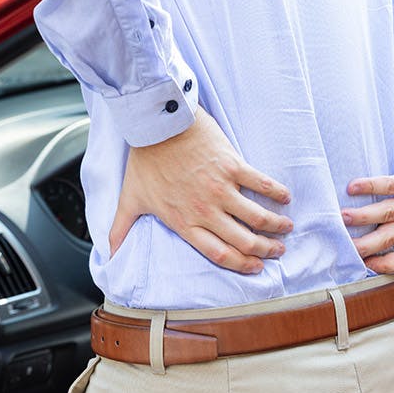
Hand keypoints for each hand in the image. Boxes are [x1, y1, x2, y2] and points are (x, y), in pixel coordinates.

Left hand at [109, 108, 292, 273]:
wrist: (156, 125)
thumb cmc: (145, 160)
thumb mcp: (130, 199)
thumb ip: (120, 229)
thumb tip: (107, 253)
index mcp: (185, 222)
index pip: (220, 254)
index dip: (242, 265)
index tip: (256, 267)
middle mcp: (206, 210)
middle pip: (244, 241)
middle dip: (265, 250)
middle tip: (277, 251)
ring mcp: (221, 188)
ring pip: (257, 217)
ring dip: (276, 226)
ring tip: (286, 227)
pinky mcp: (231, 165)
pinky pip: (261, 183)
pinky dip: (277, 192)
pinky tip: (286, 197)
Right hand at [341, 118, 393, 272]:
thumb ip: (380, 218)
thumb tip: (347, 233)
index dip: (386, 265)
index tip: (363, 262)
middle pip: (393, 236)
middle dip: (367, 243)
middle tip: (346, 244)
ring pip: (391, 212)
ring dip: (364, 216)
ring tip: (344, 215)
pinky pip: (393, 185)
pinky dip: (371, 187)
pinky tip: (353, 187)